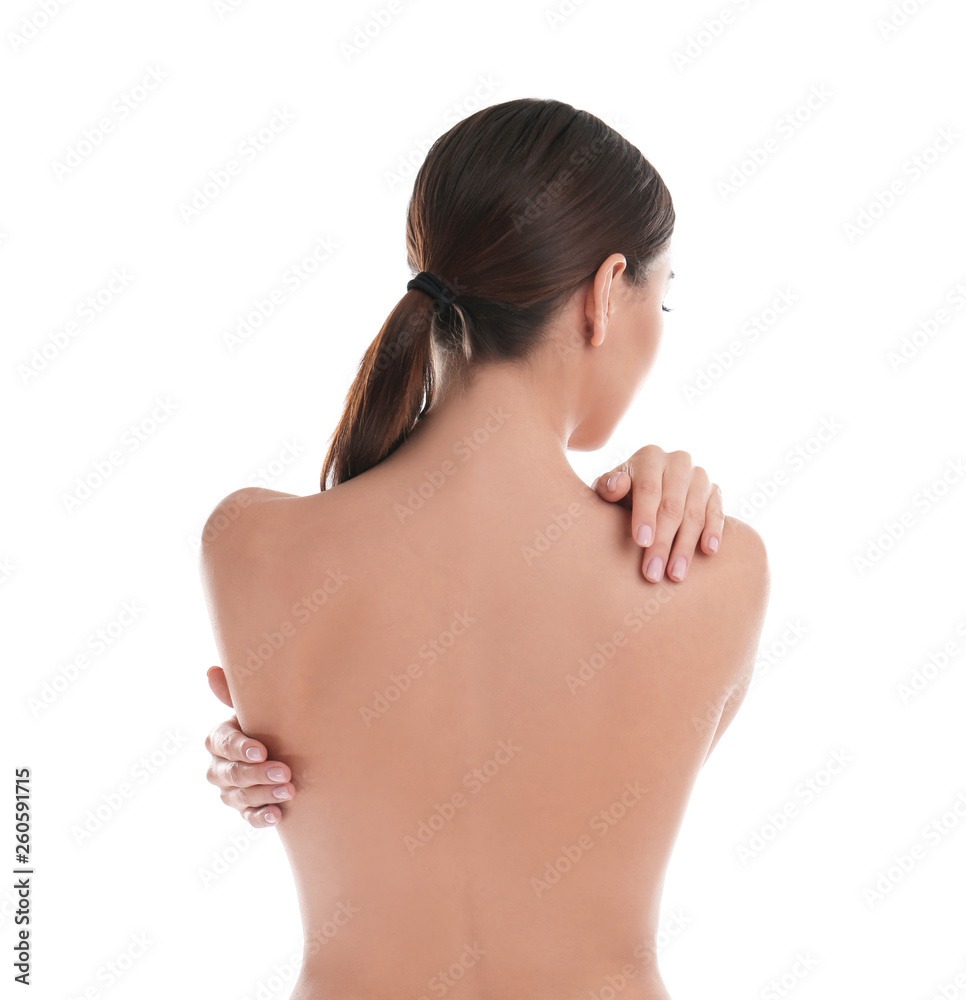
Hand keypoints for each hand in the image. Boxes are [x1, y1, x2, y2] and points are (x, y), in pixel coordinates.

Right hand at [205, 666, 295, 827]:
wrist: (289, 748)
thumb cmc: (271, 722)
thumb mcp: (258, 707)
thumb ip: (235, 693)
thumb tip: (212, 671)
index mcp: (219, 738)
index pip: (223, 744)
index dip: (240, 748)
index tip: (261, 750)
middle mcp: (219, 767)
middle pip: (229, 774)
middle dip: (256, 774)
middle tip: (284, 772)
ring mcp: (230, 791)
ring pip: (239, 797)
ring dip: (263, 795)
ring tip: (290, 790)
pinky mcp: (245, 809)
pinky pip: (248, 817)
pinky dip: (261, 817)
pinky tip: (277, 814)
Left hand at [591, 445, 723, 582]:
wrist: (648, 492)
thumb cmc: (621, 494)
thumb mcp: (608, 490)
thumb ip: (608, 488)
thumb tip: (618, 485)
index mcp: (650, 457)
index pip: (648, 488)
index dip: (645, 515)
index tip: (641, 542)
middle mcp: (678, 461)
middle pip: (671, 506)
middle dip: (662, 542)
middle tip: (653, 573)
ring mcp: (700, 476)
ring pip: (694, 514)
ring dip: (685, 547)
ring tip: (675, 575)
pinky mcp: (715, 491)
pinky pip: (717, 513)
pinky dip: (714, 532)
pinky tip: (708, 552)